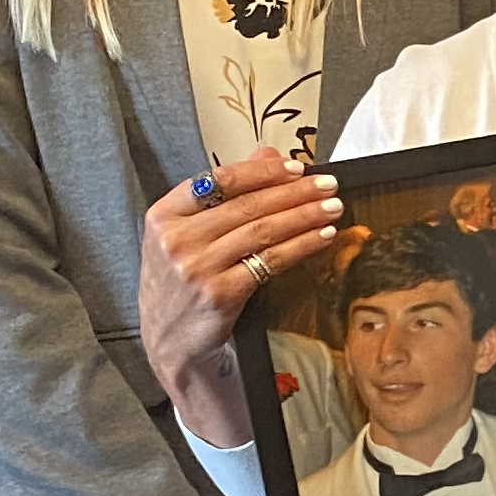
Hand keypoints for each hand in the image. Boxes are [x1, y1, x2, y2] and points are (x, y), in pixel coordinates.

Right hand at [138, 151, 341, 447]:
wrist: (167, 340)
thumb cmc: (180, 281)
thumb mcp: (186, 234)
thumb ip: (224, 195)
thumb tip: (268, 154)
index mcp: (163, 216)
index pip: (218, 180)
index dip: (262, 171)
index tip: (296, 168)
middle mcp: (177, 240)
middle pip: (247, 205)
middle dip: (294, 192)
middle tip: (327, 185)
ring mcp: (198, 268)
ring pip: (262, 231)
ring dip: (304, 216)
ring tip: (332, 207)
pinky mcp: (221, 294)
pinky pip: (270, 261)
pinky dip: (301, 245)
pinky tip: (322, 236)